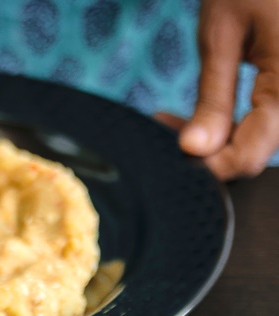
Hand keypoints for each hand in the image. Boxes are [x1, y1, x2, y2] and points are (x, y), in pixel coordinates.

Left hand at [158, 0, 278, 180]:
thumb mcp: (220, 38)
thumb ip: (213, 98)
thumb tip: (195, 150)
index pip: (249, 155)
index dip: (207, 163)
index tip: (168, 144)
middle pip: (254, 152)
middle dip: (206, 149)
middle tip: (165, 124)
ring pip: (258, 142)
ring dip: (217, 140)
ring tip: (174, 119)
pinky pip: (265, 124)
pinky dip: (233, 127)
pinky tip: (205, 116)